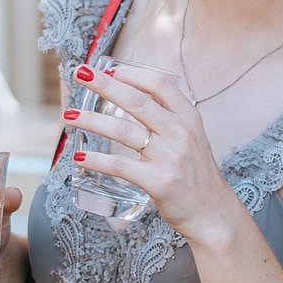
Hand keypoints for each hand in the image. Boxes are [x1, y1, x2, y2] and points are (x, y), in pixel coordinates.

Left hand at [63, 63, 239, 243]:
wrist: (212, 212)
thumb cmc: (195, 174)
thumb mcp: (191, 138)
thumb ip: (168, 119)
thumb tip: (133, 99)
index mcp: (189, 117)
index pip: (159, 83)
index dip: (131, 74)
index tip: (108, 70)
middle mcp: (180, 133)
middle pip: (136, 101)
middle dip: (104, 84)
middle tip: (79, 73)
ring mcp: (170, 157)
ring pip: (122, 131)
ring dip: (91, 121)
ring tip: (69, 116)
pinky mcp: (158, 182)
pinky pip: (120, 166)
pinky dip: (96, 161)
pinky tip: (79, 157)